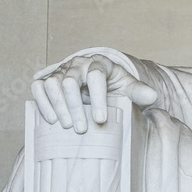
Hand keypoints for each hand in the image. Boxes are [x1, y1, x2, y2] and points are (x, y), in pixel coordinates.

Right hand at [31, 54, 157, 132]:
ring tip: (67, 126)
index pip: (96, 76)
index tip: (101, 119)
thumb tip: (153, 96)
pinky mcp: (47, 79)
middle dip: (74, 106)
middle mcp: (77, 64)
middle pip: (69, 81)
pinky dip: (41, 102)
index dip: (98, 97)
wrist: (98, 81)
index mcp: (99, 63)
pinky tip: (51, 119)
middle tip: (81, 128)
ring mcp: (60, 71)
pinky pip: (38, 87)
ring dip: (58, 106)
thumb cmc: (114, 85)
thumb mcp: (128, 87)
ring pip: (51, 84)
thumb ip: (139, 91)